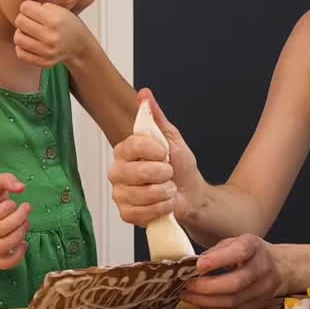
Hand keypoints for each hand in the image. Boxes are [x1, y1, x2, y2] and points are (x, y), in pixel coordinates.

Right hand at [0, 173, 31, 269]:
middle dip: (18, 219)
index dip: (3, 210)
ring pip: (1, 247)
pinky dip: (16, 257)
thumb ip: (6, 180)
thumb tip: (21, 187)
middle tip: (27, 208)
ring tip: (26, 224)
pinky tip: (24, 244)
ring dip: (19, 235)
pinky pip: (4, 263)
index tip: (13, 202)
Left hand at [14, 0, 94, 67]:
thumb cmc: (68, 24)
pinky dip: (22, 47)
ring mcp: (47, 51)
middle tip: (30, 20)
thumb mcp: (61, 9)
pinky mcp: (44, 62)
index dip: (27, 6)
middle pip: (19, 21)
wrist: (80, 46)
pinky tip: (29, 42)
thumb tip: (24, 7)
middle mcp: (51, 36)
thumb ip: (42, 6)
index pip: (25, 7)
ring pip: (18, 38)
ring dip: (21, 33)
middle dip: (23, 18)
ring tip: (29, 31)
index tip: (33, 9)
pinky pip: (20, 54)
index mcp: (55, 20)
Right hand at [108, 89, 200, 226]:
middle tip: (168, 173)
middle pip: (134, 172)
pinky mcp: (126, 213)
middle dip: (161, 174)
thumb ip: (155, 117)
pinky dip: (160, 209)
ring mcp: (120, 193)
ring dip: (164, 192)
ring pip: (140, 194)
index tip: (164, 153)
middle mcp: (118, 170)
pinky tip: (163, 203)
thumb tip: (144, 95)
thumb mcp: (172, 138)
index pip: (132, 145)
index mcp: (126, 150)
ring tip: (168, 189)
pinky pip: (140, 213)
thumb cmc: (180, 167)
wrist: (191, 194)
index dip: (153, 150)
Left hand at [183, 235, 283, 308]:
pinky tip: (202, 304)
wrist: (279, 267)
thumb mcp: (235, 242)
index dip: (218, 259)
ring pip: (233, 302)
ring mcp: (264, 289)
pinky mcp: (260, 305)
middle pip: (236, 283)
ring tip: (189, 296)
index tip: (198, 265)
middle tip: (187, 286)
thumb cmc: (250, 253)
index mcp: (255, 247)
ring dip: (206, 301)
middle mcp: (263, 268)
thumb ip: (216, 252)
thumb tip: (191, 267)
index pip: (240, 252)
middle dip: (207, 287)